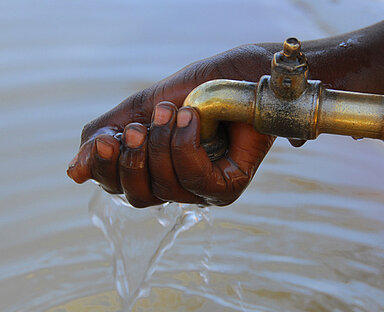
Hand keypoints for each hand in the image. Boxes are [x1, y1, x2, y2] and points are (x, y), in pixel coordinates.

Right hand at [67, 45, 274, 206]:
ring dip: (163, 145)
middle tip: (139, 127)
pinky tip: (192, 120)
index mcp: (152, 169)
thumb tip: (73, 175)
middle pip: (137, 197)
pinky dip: (187, 147)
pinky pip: (196, 182)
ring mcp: (201, 191)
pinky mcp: (226, 188)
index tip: (108, 137)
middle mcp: (175, 186)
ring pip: (166, 188)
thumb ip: (106, 138)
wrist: (236, 74)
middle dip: (133, 160)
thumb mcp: (140, 110)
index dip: (105, 167)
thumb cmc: (193, 91)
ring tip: (173, 112)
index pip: (116, 186)